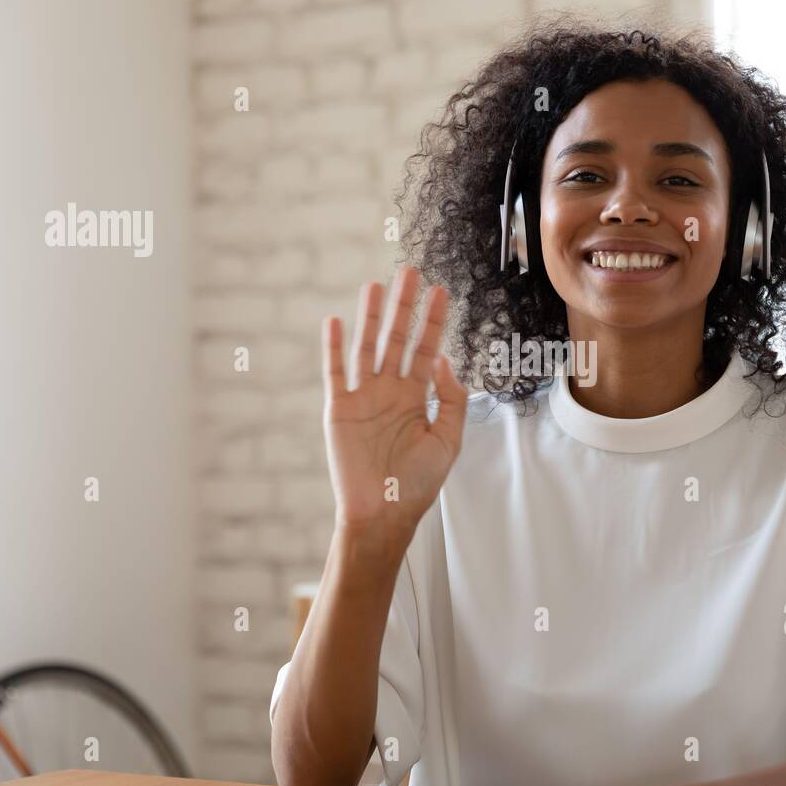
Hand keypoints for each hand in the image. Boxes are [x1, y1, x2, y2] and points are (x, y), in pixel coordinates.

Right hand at [321, 266, 468, 537]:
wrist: (384, 514)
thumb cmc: (418, 483)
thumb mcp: (448, 440)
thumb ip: (451, 399)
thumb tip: (445, 361)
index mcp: (416, 397)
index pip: (426, 349)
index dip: (434, 321)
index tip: (441, 291)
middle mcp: (389, 391)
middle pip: (397, 339)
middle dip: (405, 306)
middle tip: (410, 271)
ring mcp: (363, 397)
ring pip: (367, 347)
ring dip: (371, 317)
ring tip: (377, 285)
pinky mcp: (339, 410)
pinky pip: (335, 372)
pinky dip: (335, 348)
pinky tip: (337, 322)